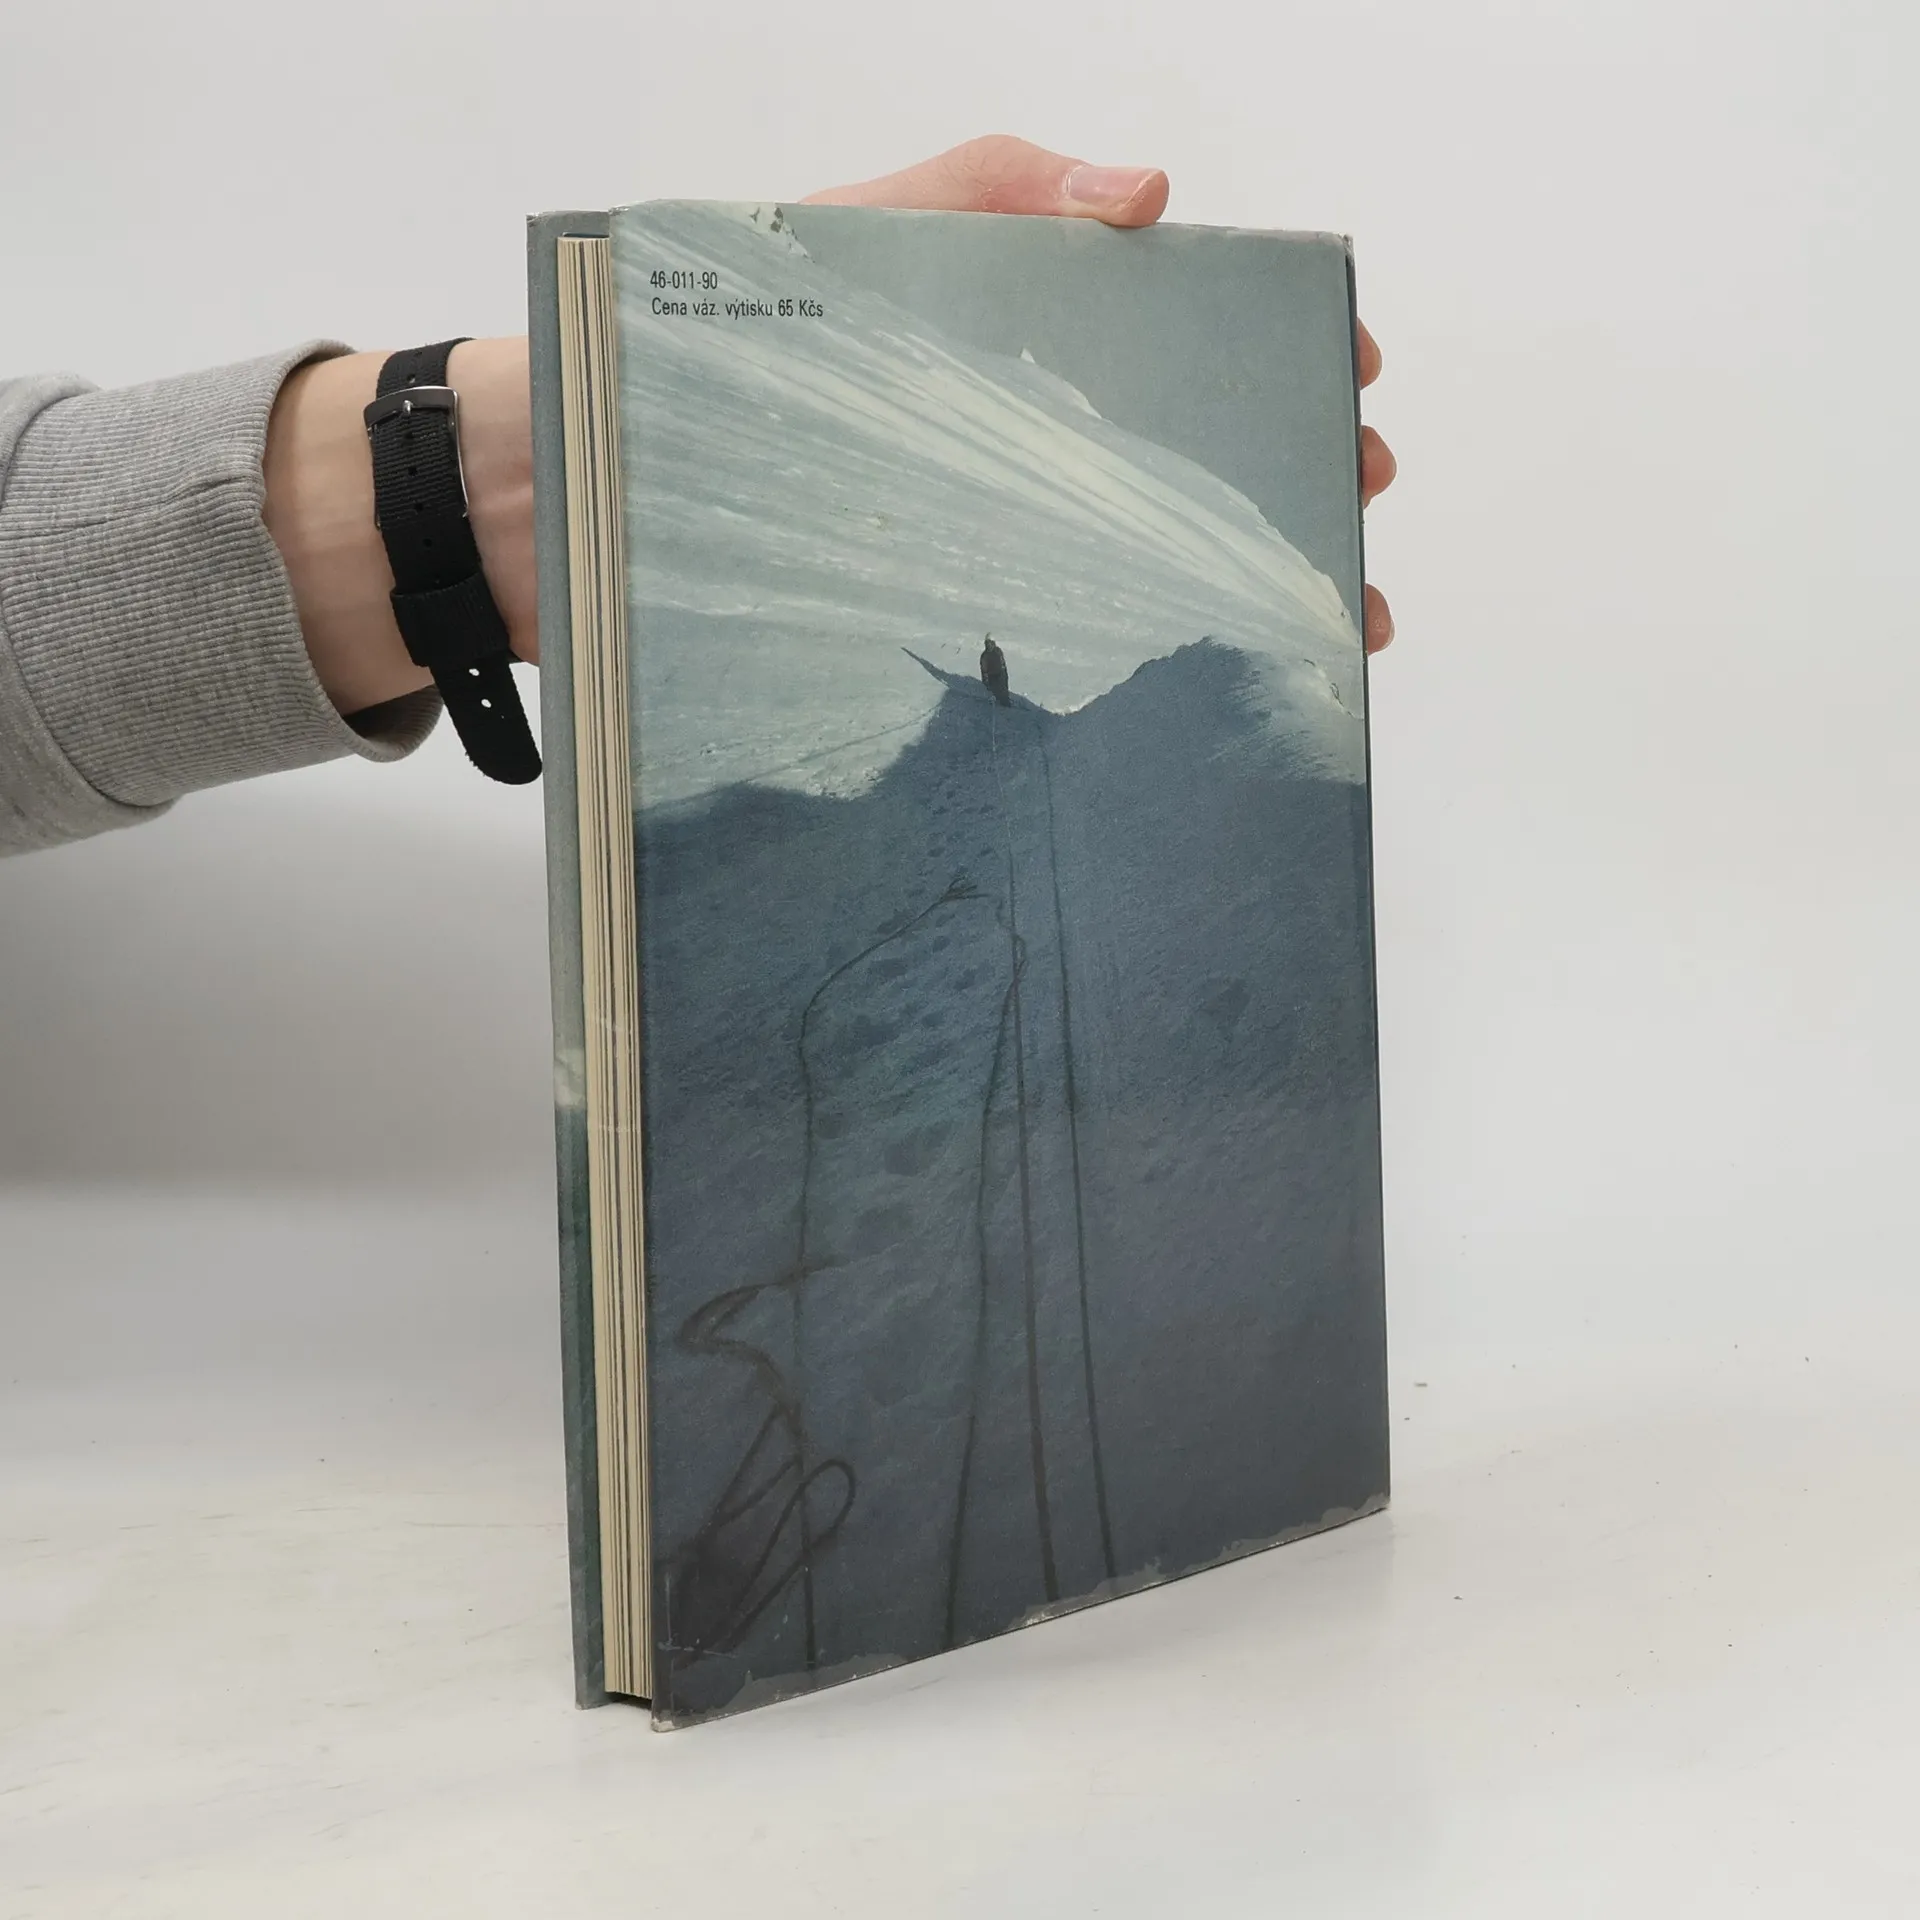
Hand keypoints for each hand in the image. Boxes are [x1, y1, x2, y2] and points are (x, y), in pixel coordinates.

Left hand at [807, 137, 1396, 653]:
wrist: (688, 430)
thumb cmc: (791, 308)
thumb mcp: (901, 216)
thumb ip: (1012, 184)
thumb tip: (1149, 193)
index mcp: (1071, 334)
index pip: (1212, 335)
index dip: (1293, 346)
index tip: (1353, 365)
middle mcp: (1072, 432)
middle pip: (1220, 449)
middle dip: (1311, 465)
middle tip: (1361, 481)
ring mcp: (1040, 522)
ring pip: (1182, 555)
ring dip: (1275, 582)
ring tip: (1345, 619)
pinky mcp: (997, 601)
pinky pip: (1104, 637)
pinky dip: (1176, 662)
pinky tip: (1231, 688)